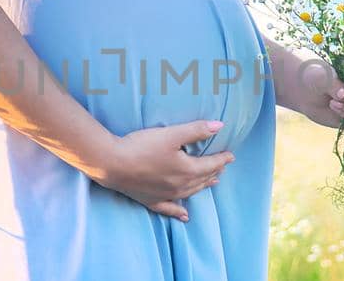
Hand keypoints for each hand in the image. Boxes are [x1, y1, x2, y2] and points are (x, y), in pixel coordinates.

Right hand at [92, 120, 233, 221]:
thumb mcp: (171, 134)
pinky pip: (170, 209)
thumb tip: (219, 126)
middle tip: (222, 167)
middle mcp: (180, 186)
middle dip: (214, 172)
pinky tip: (185, 216)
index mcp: (187, 170)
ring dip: (202, 187)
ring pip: (190, 192)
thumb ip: (196, 130)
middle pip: (202, 179)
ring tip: (211, 183)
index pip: (211, 165)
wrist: (112, 163)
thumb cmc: (141, 146)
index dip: (222, 159)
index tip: (231, 156)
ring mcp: (166, 196)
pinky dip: (179, 212)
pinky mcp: (151, 201)